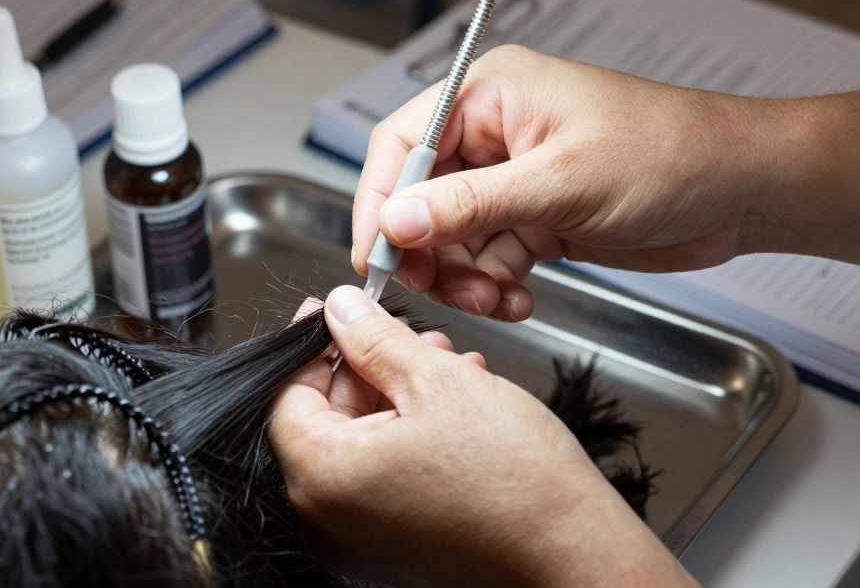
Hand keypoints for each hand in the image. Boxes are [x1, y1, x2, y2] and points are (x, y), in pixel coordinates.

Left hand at [268, 287, 695, 587]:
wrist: (571, 551)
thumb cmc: (512, 480)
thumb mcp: (436, 380)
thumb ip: (376, 338)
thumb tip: (340, 309)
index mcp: (323, 476)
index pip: (287, 393)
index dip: (313, 342)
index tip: (334, 311)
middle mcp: (329, 516)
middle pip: (323, 417)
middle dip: (366, 365)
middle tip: (399, 331)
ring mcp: (360, 536)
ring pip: (358, 441)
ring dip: (395, 393)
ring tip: (443, 362)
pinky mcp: (394, 543)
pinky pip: (381, 474)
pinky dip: (407, 433)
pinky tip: (452, 402)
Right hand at [353, 45, 786, 319]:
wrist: (742, 189)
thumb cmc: (670, 154)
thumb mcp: (559, 183)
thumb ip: (469, 205)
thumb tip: (395, 221)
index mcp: (490, 93)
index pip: (401, 143)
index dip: (378, 200)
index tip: (375, 254)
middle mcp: (495, 133)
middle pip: (420, 198)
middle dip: (426, 250)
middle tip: (438, 288)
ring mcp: (515, 177)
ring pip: (453, 236)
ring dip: (463, 276)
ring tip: (492, 299)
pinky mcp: (537, 216)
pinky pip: (489, 256)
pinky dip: (494, 284)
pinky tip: (518, 298)